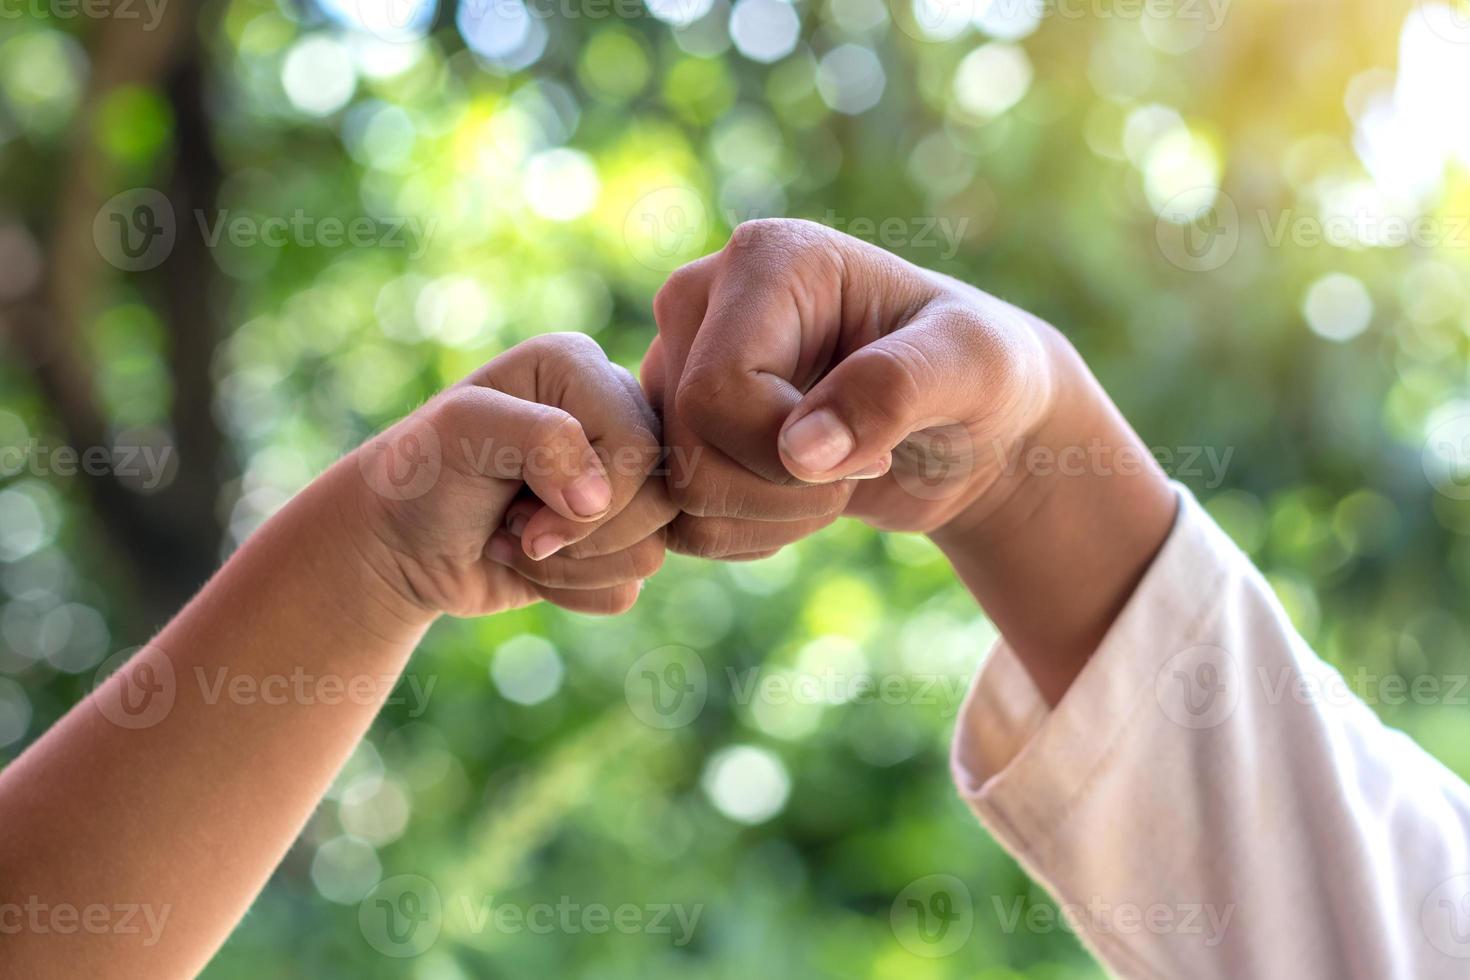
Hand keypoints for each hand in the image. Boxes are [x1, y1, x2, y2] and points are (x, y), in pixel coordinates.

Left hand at [347, 333, 673, 618]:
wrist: (397, 545)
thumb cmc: (423, 474)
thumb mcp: (462, 431)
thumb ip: (540, 439)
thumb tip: (597, 499)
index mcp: (583, 369)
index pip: (640, 445)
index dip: (591, 494)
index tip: (518, 510)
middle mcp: (614, 418)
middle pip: (660, 499)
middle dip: (576, 534)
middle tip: (514, 523)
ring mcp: (621, 484)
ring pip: (651, 550)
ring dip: (568, 566)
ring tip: (515, 540)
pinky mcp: (616, 541)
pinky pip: (630, 587)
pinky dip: (571, 591)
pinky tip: (531, 564)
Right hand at [641, 218, 1059, 556]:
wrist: (972, 429)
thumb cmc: (984, 375)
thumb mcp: (974, 367)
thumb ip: (894, 391)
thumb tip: (799, 452)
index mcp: (766, 259)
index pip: (717, 390)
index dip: (786, 453)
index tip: (876, 451)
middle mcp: (703, 300)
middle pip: (683, 443)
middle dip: (778, 491)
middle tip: (858, 471)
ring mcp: (680, 365)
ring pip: (672, 490)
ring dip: (764, 518)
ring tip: (831, 483)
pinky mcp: (678, 425)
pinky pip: (676, 518)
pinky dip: (742, 533)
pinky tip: (795, 501)